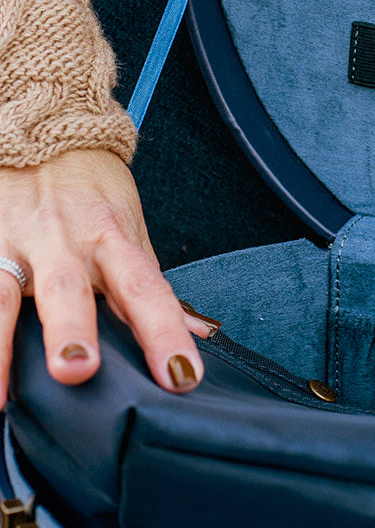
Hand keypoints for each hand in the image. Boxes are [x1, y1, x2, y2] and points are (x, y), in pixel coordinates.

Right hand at [0, 148, 204, 407]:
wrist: (42, 132)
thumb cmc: (91, 190)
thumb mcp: (130, 228)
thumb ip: (151, 285)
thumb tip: (201, 332)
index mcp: (113, 240)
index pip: (147, 290)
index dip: (165, 333)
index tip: (181, 375)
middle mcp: (64, 243)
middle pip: (70, 289)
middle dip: (73, 330)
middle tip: (78, 371)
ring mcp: (15, 244)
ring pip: (4, 295)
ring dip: (2, 345)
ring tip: (0, 395)